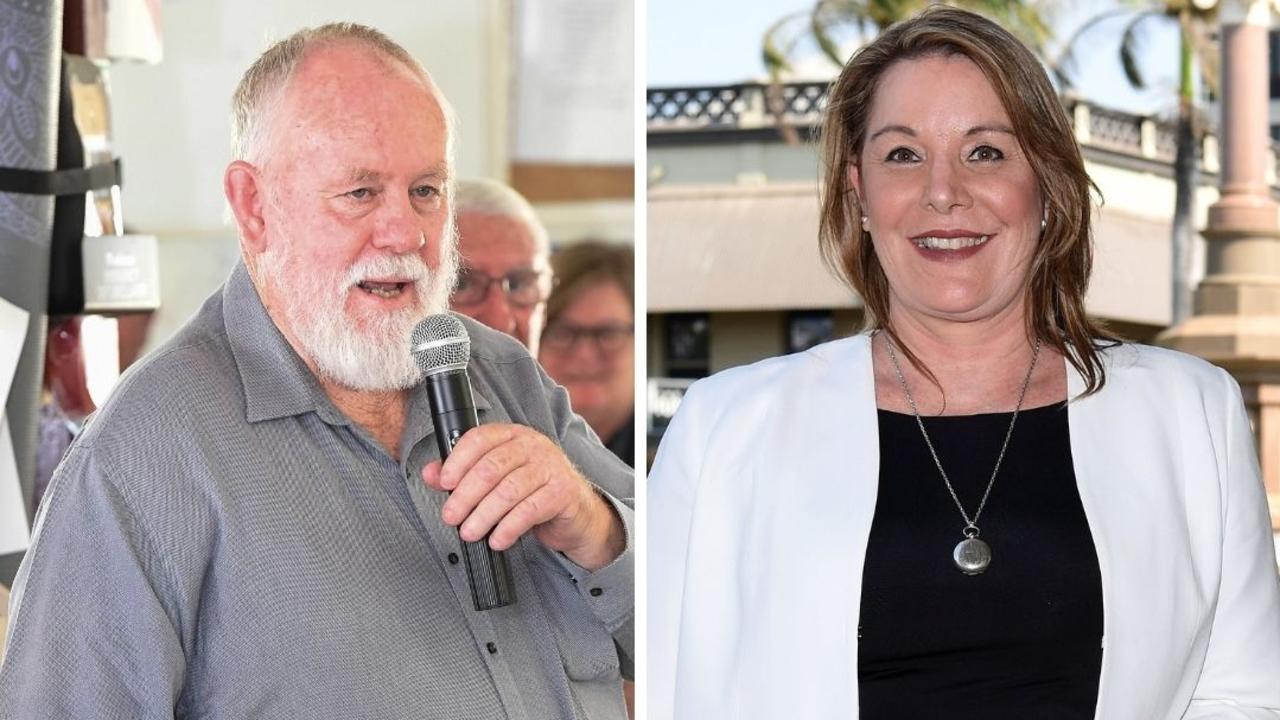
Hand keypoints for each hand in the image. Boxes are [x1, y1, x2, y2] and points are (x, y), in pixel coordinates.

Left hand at [422, 424, 624, 570]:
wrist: (576, 512)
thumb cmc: (533, 491)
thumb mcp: (497, 479)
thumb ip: (462, 474)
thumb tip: (430, 473)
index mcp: (513, 435)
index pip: (479, 439)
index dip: (457, 461)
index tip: (444, 484)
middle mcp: (533, 446)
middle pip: (491, 467)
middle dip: (465, 496)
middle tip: (451, 516)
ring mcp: (551, 467)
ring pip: (508, 491)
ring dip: (483, 515)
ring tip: (470, 532)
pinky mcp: (562, 492)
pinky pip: (529, 511)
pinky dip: (508, 528)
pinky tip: (497, 540)